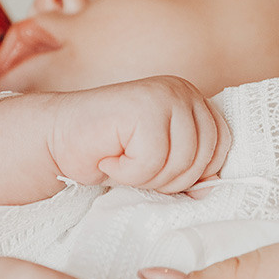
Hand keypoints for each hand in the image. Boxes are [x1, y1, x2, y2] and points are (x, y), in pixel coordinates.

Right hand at [48, 76, 229, 192]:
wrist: (56, 138)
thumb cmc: (106, 151)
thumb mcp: (159, 162)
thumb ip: (189, 168)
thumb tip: (214, 188)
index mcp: (191, 99)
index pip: (222, 143)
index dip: (196, 170)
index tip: (161, 172)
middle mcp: (181, 90)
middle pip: (204, 157)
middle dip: (169, 179)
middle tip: (135, 170)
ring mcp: (164, 95)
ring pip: (182, 162)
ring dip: (146, 177)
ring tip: (121, 163)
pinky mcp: (143, 108)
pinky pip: (153, 161)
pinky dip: (127, 172)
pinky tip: (109, 158)